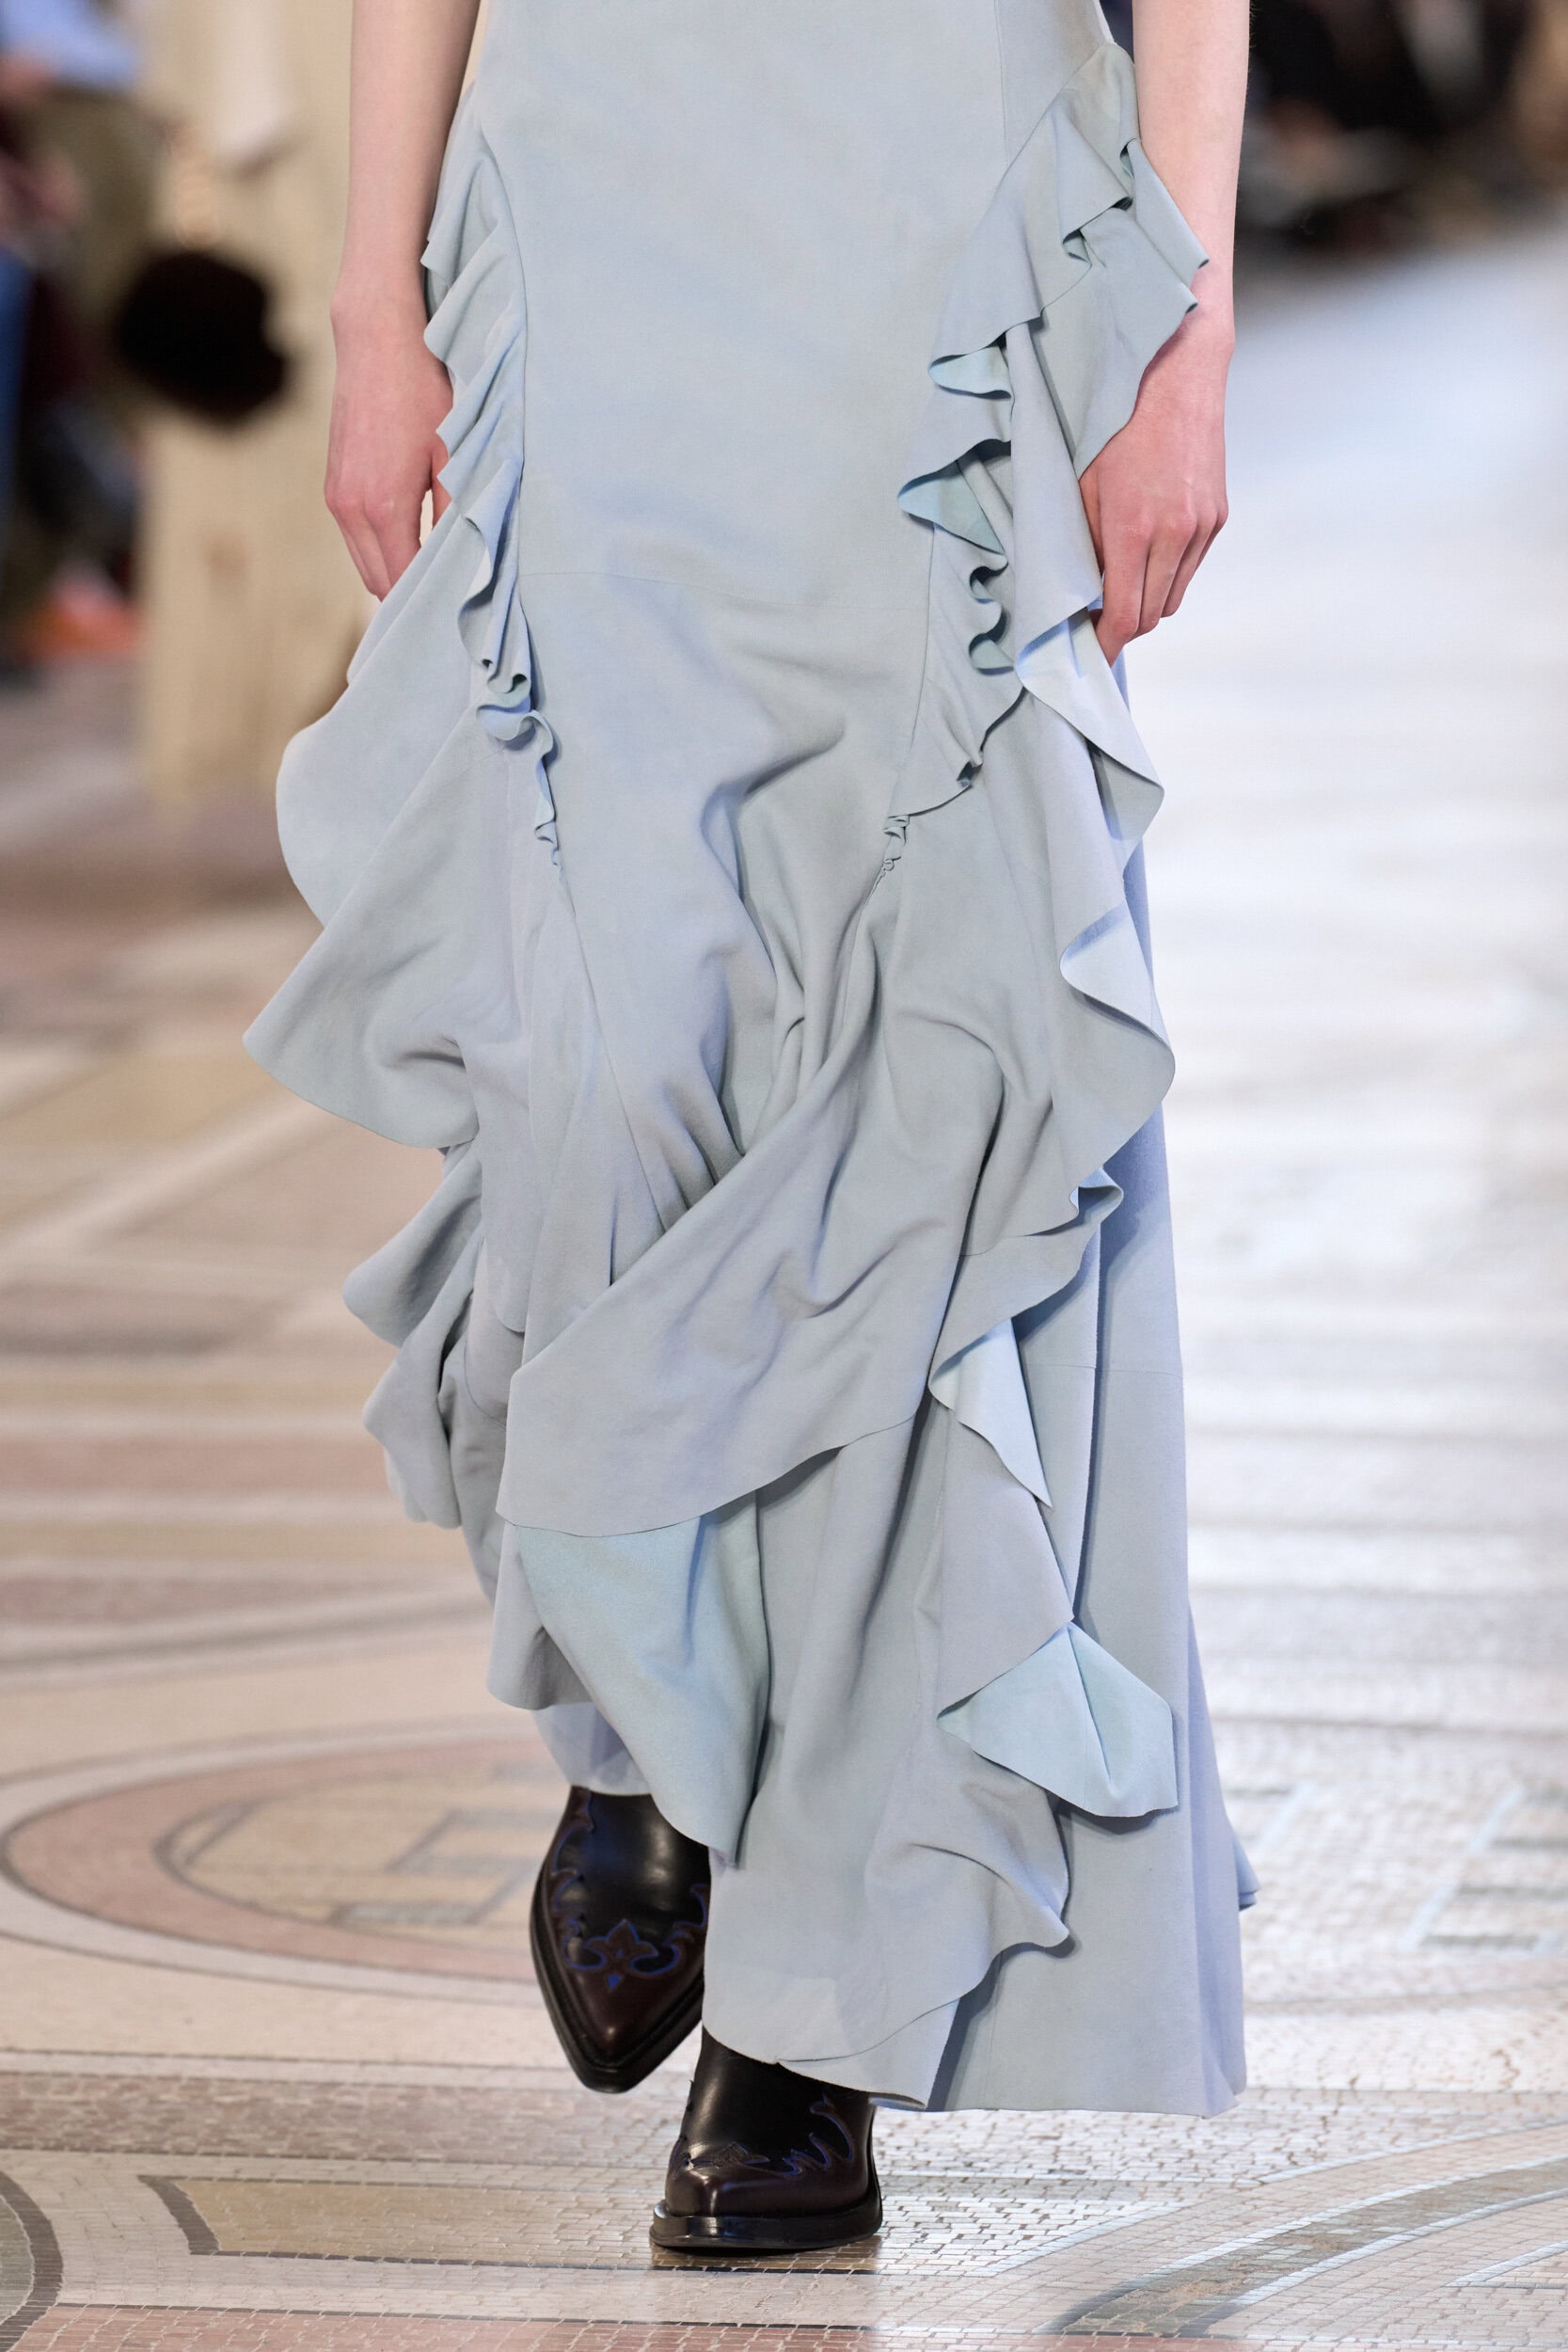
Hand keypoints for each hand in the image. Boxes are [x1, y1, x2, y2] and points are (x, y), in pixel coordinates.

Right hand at [326, 293, 453, 597]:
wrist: (377, 337)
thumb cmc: (424, 390)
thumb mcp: (454, 454)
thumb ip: (456, 512)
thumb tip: (464, 560)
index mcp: (383, 507)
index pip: (402, 583)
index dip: (428, 604)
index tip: (456, 615)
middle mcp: (350, 509)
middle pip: (378, 582)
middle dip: (410, 598)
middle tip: (448, 607)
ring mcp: (336, 497)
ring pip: (364, 563)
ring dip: (392, 575)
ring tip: (432, 582)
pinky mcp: (332, 484)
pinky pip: (356, 539)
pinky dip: (379, 551)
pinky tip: (410, 547)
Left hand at [1079, 303, 1231, 668]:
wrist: (1176, 374)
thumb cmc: (1115, 425)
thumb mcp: (1083, 486)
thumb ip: (1086, 546)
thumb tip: (1083, 595)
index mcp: (1136, 528)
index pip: (1126, 616)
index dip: (1106, 645)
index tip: (1090, 657)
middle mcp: (1177, 533)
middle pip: (1152, 615)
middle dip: (1124, 627)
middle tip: (1096, 625)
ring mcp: (1203, 526)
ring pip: (1173, 597)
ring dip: (1147, 602)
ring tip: (1120, 586)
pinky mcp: (1218, 517)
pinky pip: (1189, 568)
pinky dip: (1167, 574)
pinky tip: (1148, 553)